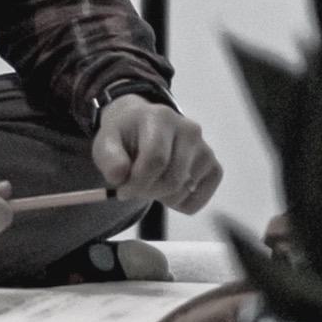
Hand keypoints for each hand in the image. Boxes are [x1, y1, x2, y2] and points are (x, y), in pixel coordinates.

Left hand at [91, 94, 221, 213]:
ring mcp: (206, 149)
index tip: (122, 190)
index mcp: (161, 117)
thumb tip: (119, 176)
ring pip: (183, 192)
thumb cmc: (124, 138)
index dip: (137, 182)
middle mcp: (190, 130)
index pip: (156, 159)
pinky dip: (177, 204)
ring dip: (160, 197)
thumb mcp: (106, 142)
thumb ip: (109, 157)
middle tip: (133, 189)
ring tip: (149, 181)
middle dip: (147, 192)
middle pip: (172, 179)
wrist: (142, 129)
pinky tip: (165, 188)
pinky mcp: (214, 168)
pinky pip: (196, 202)